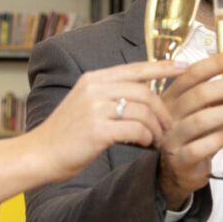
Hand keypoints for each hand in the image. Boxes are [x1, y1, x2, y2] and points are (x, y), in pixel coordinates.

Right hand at [34, 59, 181, 180]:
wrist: (39, 154)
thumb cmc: (64, 135)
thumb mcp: (84, 104)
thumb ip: (108, 95)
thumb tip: (140, 97)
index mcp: (93, 79)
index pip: (136, 68)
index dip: (163, 67)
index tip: (184, 67)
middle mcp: (94, 88)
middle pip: (144, 92)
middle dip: (162, 110)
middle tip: (168, 126)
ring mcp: (95, 108)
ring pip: (143, 111)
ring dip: (156, 127)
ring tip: (157, 140)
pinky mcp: (97, 130)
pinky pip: (136, 129)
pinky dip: (146, 138)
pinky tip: (145, 145)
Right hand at [157, 50, 222, 207]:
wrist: (176, 171)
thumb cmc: (192, 136)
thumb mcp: (200, 111)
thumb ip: (216, 95)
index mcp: (172, 97)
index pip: (192, 74)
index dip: (217, 63)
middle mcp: (169, 115)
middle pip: (199, 94)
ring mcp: (172, 137)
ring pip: (201, 120)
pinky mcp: (180, 159)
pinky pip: (201, 147)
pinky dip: (218, 139)